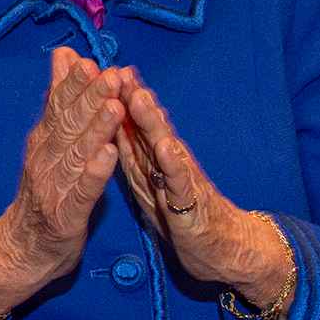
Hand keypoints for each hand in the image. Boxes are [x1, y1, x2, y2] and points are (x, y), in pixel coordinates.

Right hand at [0, 47, 128, 299]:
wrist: (19, 249)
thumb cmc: (42, 195)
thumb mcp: (47, 144)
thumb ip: (58, 104)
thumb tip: (63, 57)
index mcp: (43, 142)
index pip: (58, 107)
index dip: (74, 85)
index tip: (89, 59)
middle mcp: (45, 160)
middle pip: (68, 126)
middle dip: (90, 99)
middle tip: (109, 75)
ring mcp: (53, 188)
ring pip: (77, 154)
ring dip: (96, 130)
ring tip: (114, 108)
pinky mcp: (66, 216)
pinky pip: (82, 192)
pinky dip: (94, 173)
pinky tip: (107, 156)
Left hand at [112, 68, 292, 304]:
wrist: (220, 248)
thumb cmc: (179, 214)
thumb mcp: (148, 180)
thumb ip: (133, 152)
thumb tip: (111, 122)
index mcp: (152, 158)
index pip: (132, 123)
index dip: (116, 99)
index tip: (100, 73)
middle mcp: (168, 162)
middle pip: (148, 125)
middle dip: (133, 97)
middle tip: (119, 70)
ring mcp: (180, 179)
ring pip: (164, 144)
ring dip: (152, 121)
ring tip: (139, 96)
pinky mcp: (190, 202)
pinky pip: (180, 181)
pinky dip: (172, 163)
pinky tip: (165, 147)